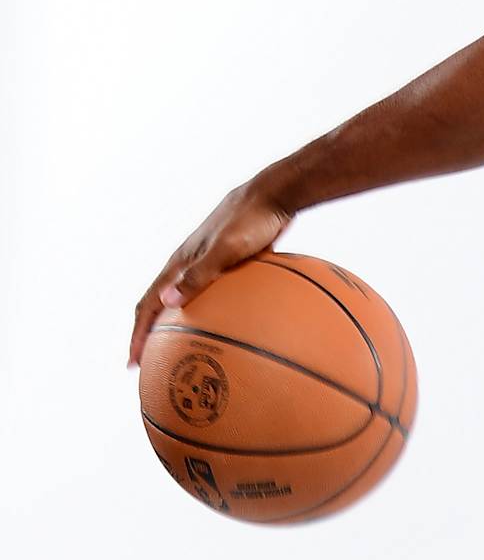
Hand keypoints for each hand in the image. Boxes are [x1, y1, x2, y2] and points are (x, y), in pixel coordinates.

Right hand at [127, 181, 293, 366]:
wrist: (274, 196)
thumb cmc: (251, 220)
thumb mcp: (225, 250)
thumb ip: (199, 275)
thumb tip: (167, 302)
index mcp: (179, 262)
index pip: (149, 304)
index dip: (138, 334)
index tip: (133, 362)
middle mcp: (187, 264)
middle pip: (160, 305)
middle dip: (150, 335)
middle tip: (149, 363)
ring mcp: (207, 265)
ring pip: (184, 301)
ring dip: (176, 326)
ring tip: (180, 352)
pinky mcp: (228, 265)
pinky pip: (211, 297)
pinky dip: (209, 315)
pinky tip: (226, 330)